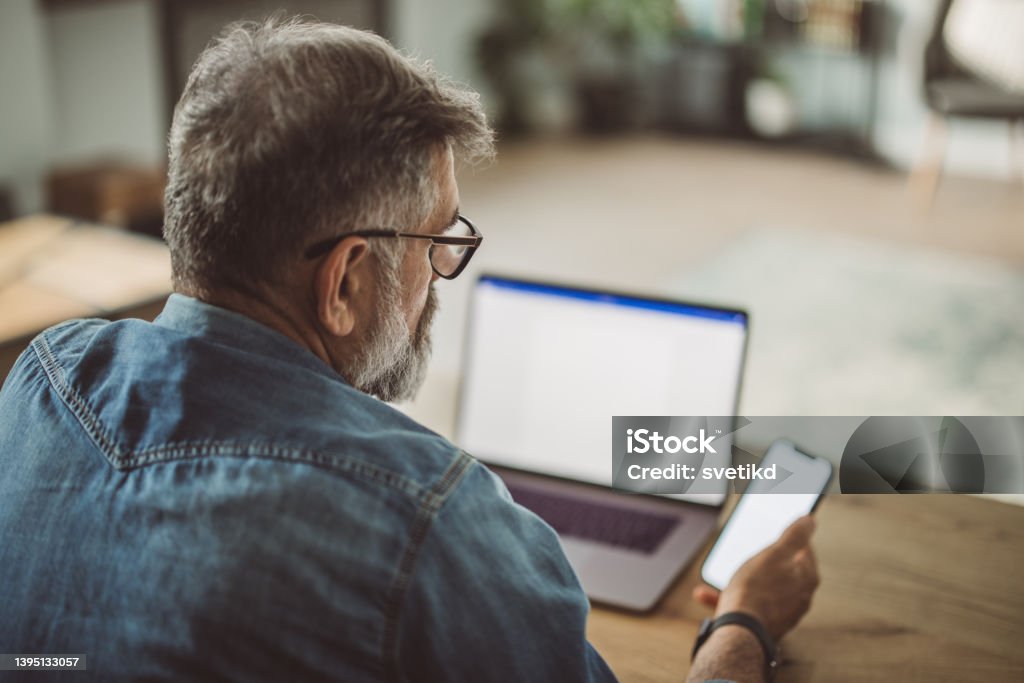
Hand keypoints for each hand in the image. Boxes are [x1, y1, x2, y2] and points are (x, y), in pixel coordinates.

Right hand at [692, 516, 819, 640]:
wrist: (740, 632)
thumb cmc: (756, 590)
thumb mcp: (774, 553)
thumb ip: (795, 535)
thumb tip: (810, 521)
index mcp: (807, 578)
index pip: (806, 551)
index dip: (791, 541)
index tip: (777, 537)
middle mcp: (800, 598)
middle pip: (785, 572)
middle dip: (765, 562)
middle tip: (751, 556)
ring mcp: (784, 614)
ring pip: (763, 589)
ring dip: (743, 580)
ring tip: (723, 577)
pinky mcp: (765, 625)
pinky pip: (749, 606)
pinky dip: (731, 598)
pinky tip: (707, 595)